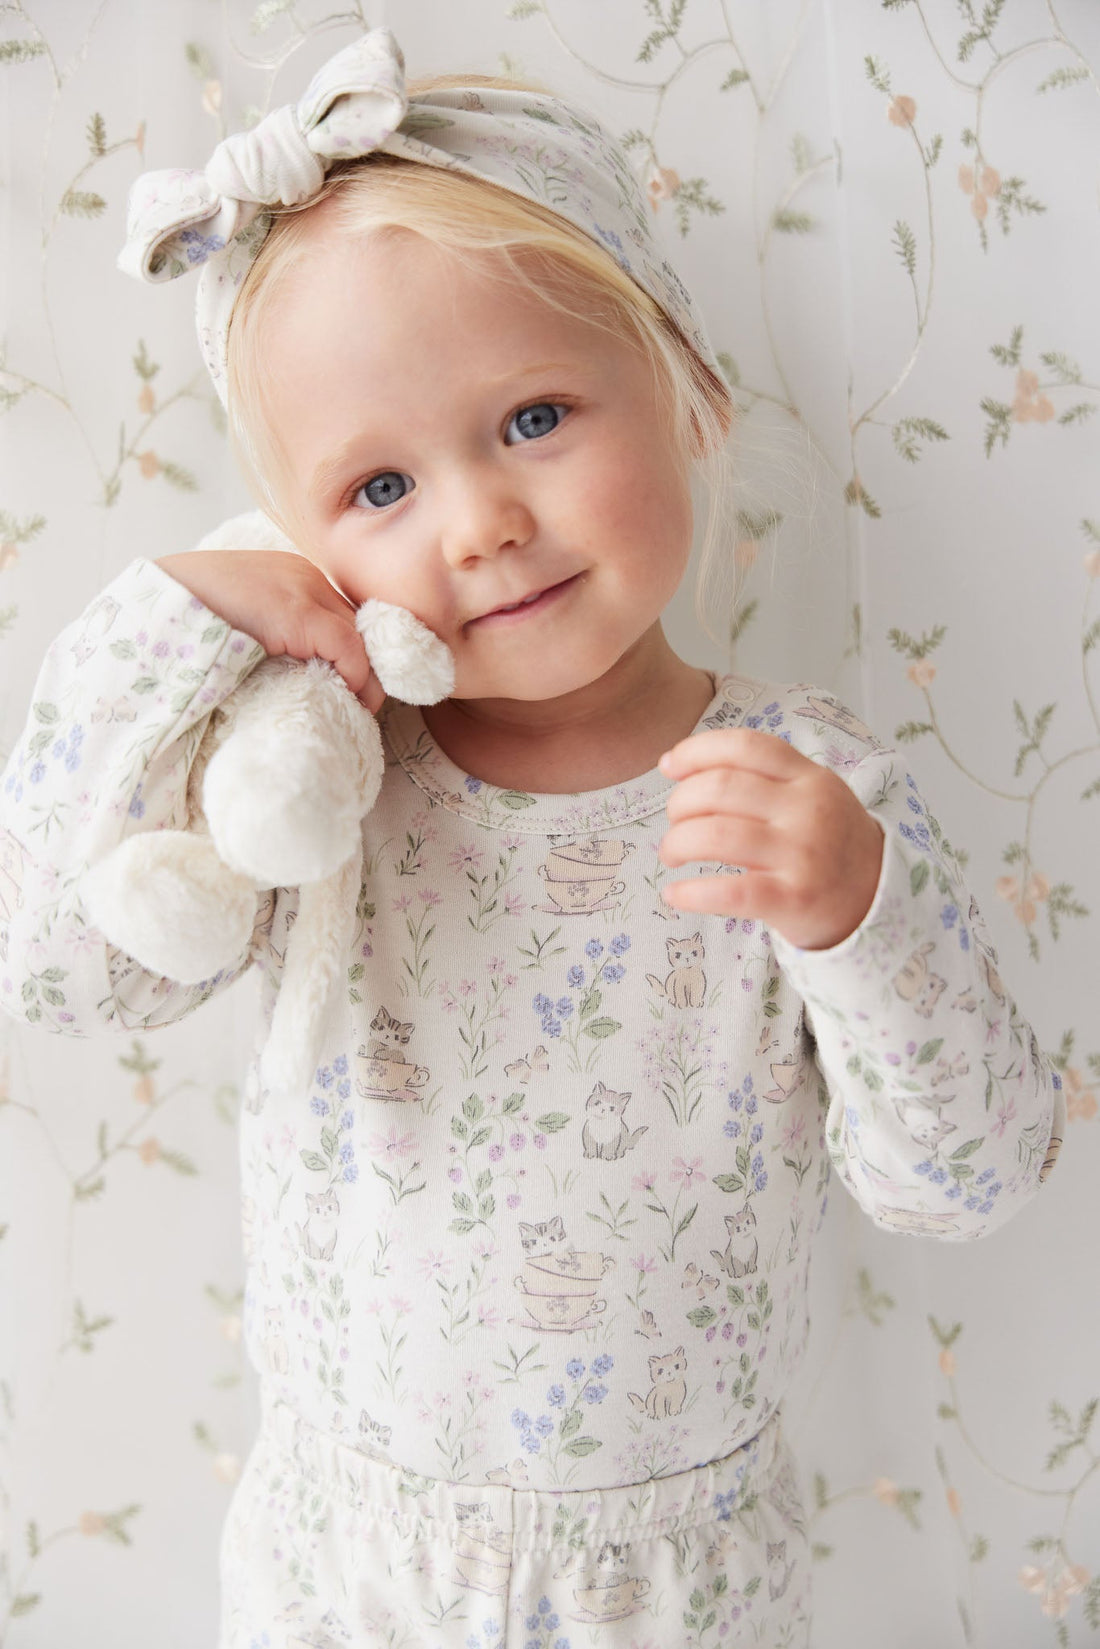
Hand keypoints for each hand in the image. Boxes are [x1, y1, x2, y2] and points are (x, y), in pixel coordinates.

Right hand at [155, 549, 385, 713]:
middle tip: (361, 705)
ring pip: (360, 636)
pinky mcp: (297, 613)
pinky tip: (346, 699)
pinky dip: (355, 676)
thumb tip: (298, 676)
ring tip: (357, 710)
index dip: (354, 655)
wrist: (155, 606)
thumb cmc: (185, 622)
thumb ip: (272, 636)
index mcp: (290, 576)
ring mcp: (303, 590)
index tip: (353, 688)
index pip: (342, 615)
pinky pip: (347, 647)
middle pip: (358, 624)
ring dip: (365, 677)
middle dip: (366, 667)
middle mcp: (304, 576)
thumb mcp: (239, 622)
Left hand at [657, 728, 884, 950]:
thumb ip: (765, 777)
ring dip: (677, 843)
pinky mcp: (793, 899)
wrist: (876, 900)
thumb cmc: (830, 844)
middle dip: (680, 803)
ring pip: (716, 836)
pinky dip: (691, 893)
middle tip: (674, 821)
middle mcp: (807, 810)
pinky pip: (729, 891)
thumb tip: (685, 767)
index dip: (697, 751)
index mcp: (809, 777)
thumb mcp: (814, 794)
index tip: (668, 766)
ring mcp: (802, 855)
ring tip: (672, 854)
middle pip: (721, 788)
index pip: (745, 746)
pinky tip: (675, 894)